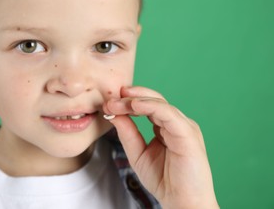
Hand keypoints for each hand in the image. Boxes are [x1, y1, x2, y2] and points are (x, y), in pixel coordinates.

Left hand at [103, 86, 218, 208]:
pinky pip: (168, 113)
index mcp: (166, 126)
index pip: (146, 106)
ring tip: (118, 101)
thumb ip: (127, 133)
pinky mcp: (188, 133)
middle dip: (130, 97)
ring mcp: (184, 126)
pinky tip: (134, 105)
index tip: (108, 103)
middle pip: (153, 100)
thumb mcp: (137, 153)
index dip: (127, 102)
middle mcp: (176, 123)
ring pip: (159, 103)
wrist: (182, 203)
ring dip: (136, 100)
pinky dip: (150, 106)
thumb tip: (112, 113)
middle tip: (111, 98)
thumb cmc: (164, 180)